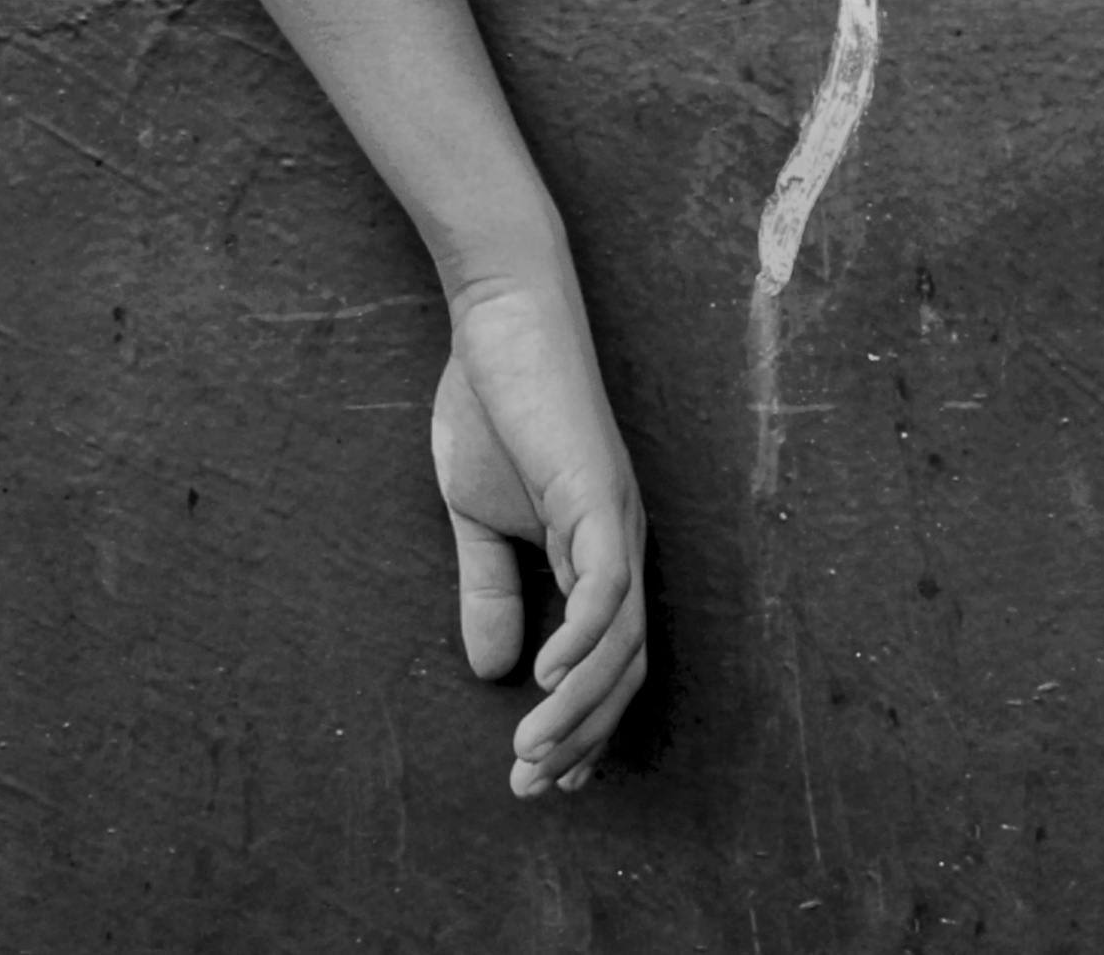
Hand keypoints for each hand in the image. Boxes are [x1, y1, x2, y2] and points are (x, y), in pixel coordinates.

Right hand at [432, 278, 648, 796]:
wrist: (499, 316)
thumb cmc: (491, 405)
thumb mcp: (478, 518)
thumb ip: (489, 587)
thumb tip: (493, 671)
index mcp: (598, 549)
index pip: (610, 661)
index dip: (585, 726)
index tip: (546, 781)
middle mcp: (621, 541)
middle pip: (625, 668)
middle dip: (582, 737)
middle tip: (531, 786)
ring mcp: (615, 517)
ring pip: (620, 641)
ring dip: (578, 708)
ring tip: (532, 752)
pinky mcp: (595, 492)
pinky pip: (604, 586)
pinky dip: (581, 641)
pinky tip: (542, 678)